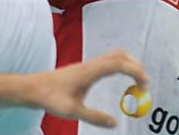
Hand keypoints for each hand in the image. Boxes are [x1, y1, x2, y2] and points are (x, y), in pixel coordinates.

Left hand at [24, 50, 147, 127]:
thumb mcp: (73, 111)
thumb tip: (115, 123)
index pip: (119, 64)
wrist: (33, 88)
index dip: (135, 71)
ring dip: (128, 64)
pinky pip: (108, 60)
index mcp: (90, 71)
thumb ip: (94, 117)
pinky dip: (120, 65)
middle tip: (144, 84)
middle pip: (120, 55)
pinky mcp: (85, 67)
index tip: (145, 83)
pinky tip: (120, 77)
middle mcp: (90, 64)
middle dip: (136, 66)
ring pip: (114, 55)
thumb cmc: (50, 98)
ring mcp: (88, 64)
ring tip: (136, 80)